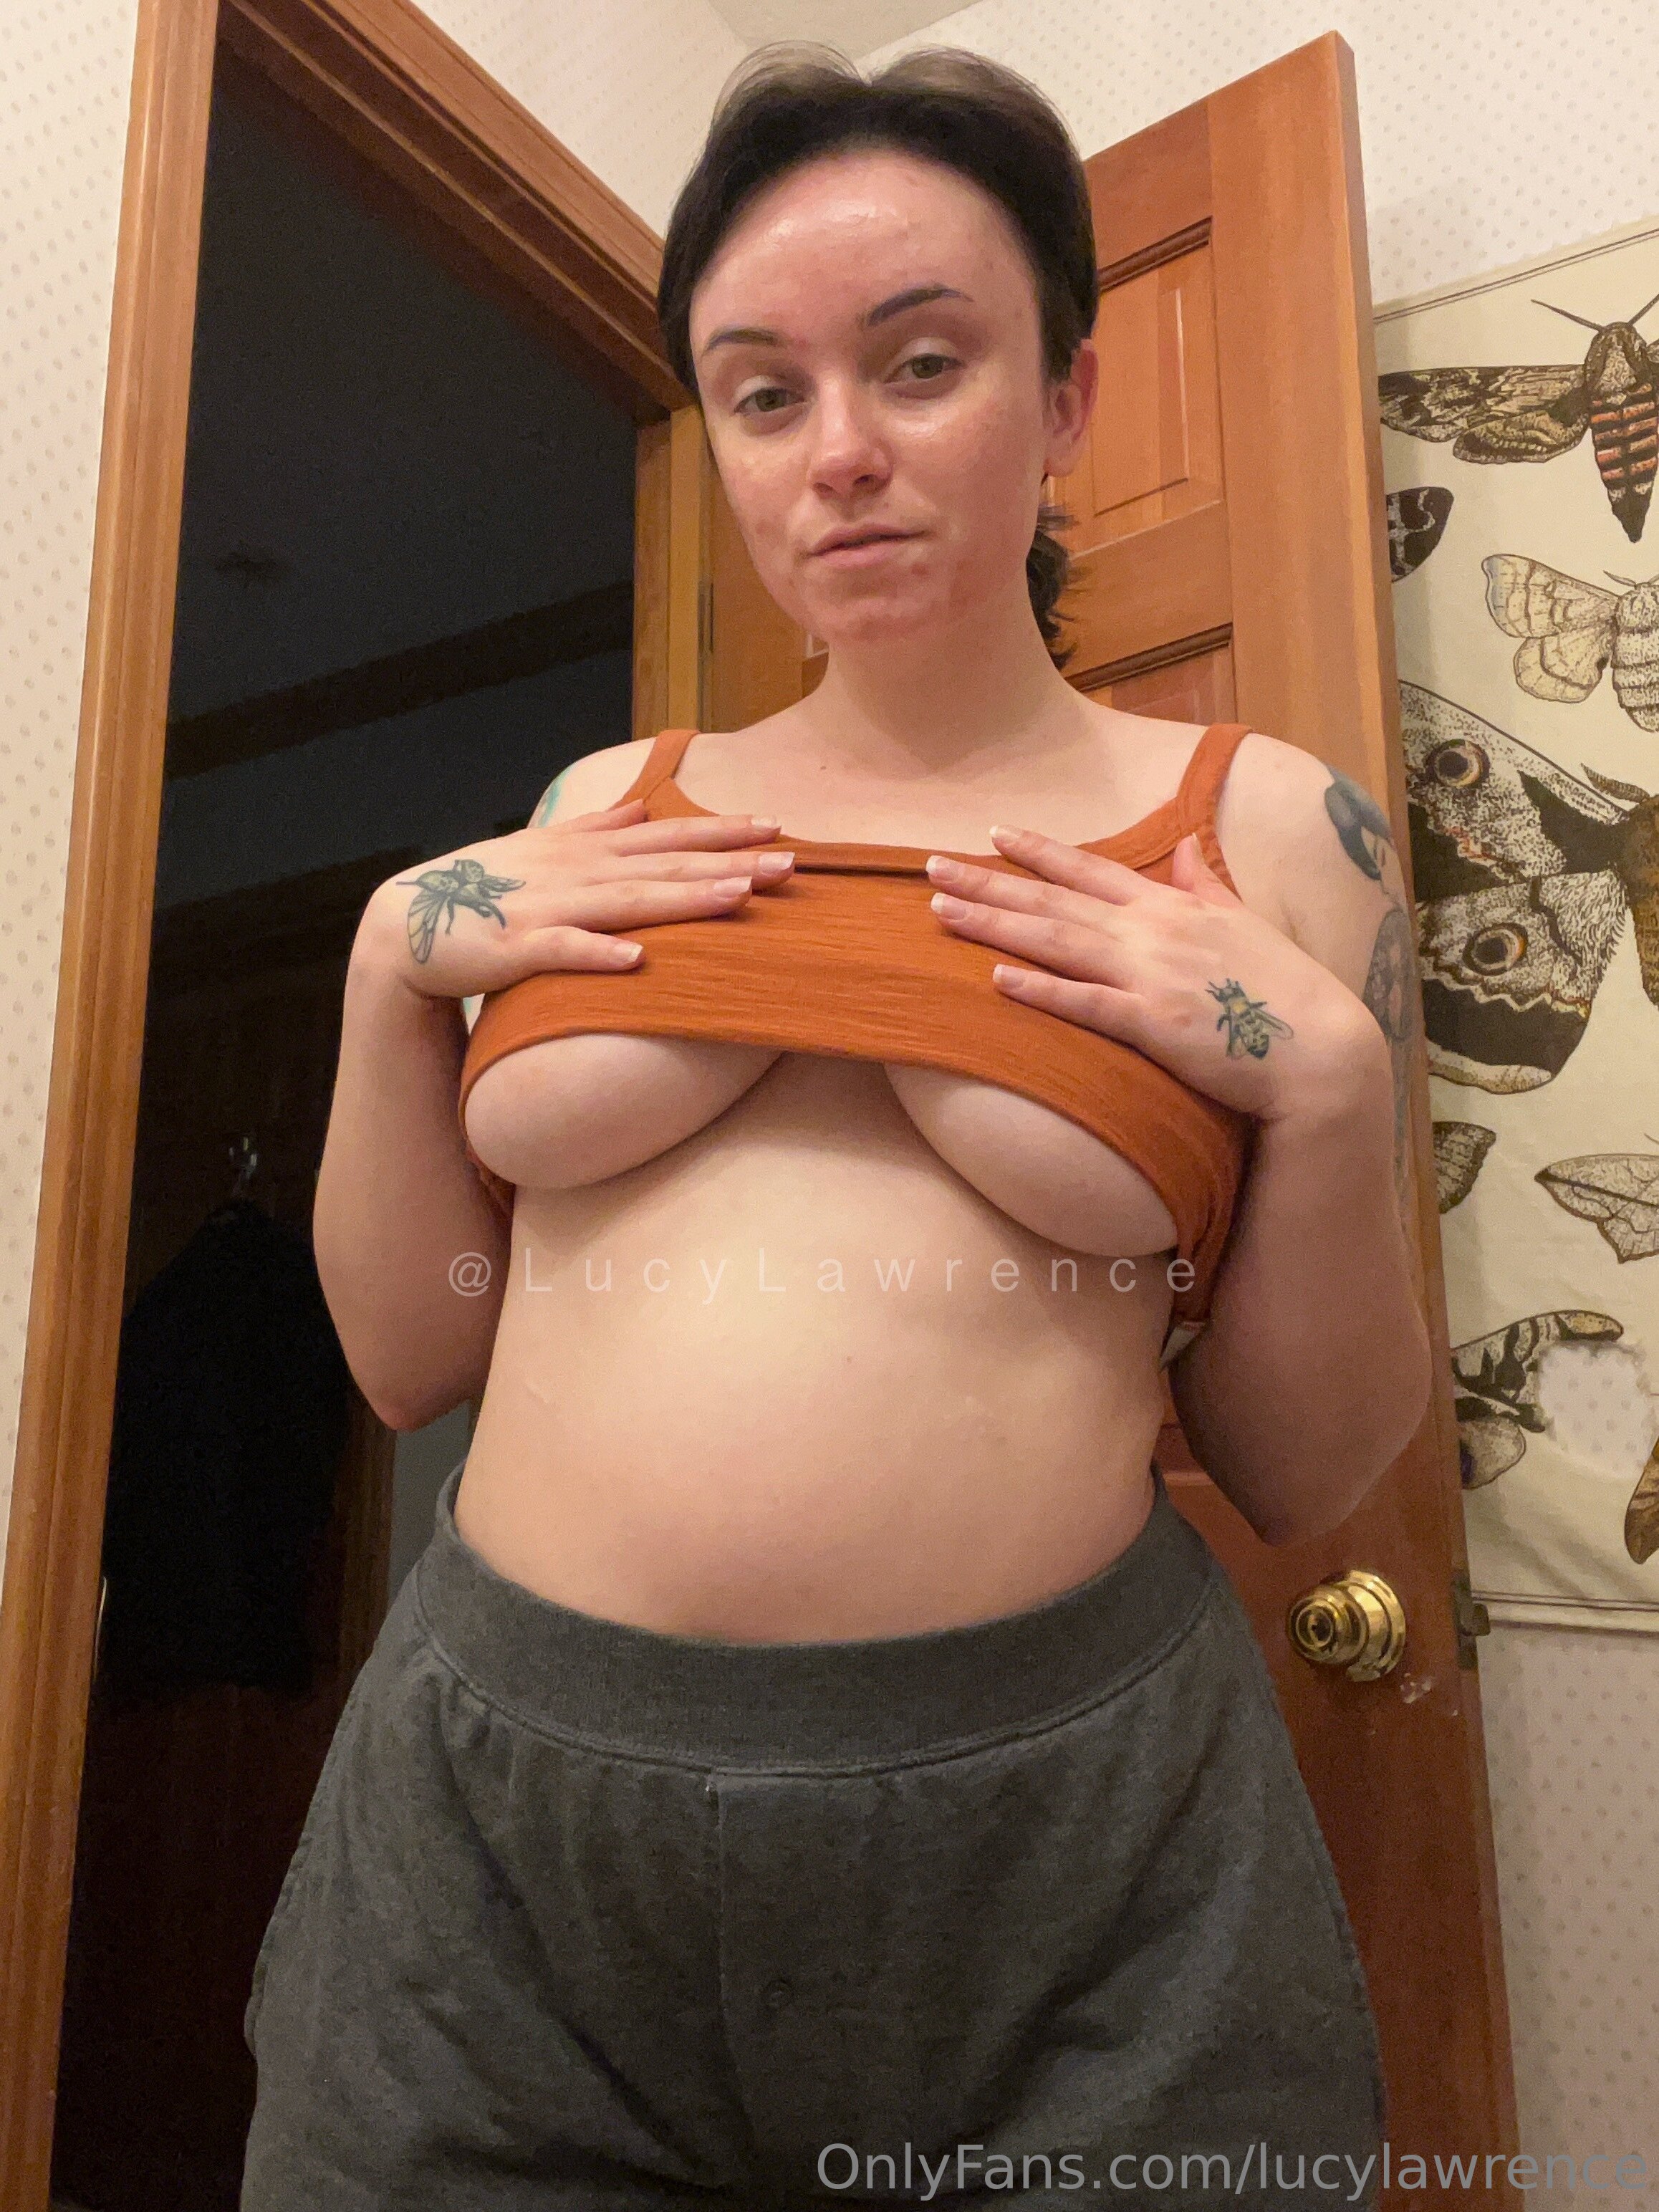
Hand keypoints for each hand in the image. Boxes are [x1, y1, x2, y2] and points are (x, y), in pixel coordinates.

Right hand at [355, 798, 792, 1002]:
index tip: (776, 827)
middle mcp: (575, 873)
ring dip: (683, 900)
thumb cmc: (482, 888)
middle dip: (728, 863)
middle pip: (663, 867)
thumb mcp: (542, 849)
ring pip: (626, 903)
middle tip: (789, 865)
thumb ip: (593, 830)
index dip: (721, 831)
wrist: (406, 924)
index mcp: (586, 852)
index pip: (667, 837)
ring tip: (738, 897)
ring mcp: (547, 908)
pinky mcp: (516, 948)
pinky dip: (597, 955)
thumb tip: (637, 808)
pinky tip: (636, 961)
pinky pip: (562, 953)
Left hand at [924, 827, 1383, 1122]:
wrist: (1320, 1051)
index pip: (1092, 870)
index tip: (993, 834)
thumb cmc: (1284, 991)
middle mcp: (1154, 932)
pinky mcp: (1154, 1024)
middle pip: (1055, 900)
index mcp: (1174, 907)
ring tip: (940, 912)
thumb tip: (1183, 849)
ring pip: (1057, 942)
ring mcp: (1152, 976)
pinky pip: (1086, 1005)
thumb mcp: (1246, 923)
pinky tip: (996, 979)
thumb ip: (1206, 885)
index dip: (1038, 851)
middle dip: (990, 881)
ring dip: (995, 924)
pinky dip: (1041, 991)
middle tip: (930, 866)